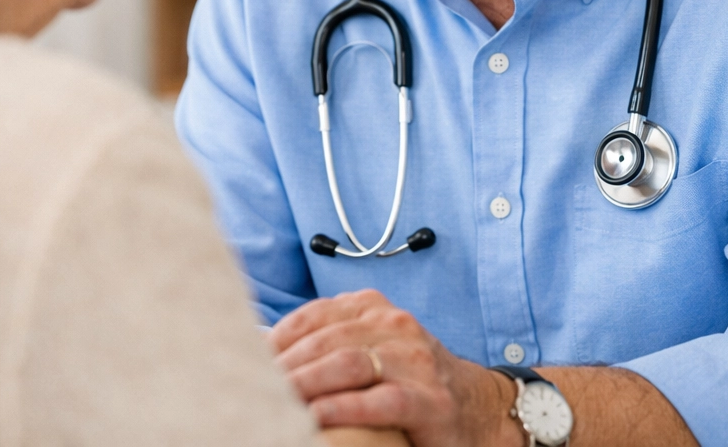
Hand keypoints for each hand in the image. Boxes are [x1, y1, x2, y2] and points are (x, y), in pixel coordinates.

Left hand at [270, 289, 522, 446]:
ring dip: (306, 385)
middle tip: (254, 389)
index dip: (279, 337)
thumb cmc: (410, 379)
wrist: (479, 407)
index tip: (248, 359)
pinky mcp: (428, 399)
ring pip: (347, 363)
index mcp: (374, 307)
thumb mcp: (372, 347)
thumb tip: (262, 350)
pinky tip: (317, 420)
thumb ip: (331, 341)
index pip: (315, 314)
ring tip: (276, 404)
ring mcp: (414, 359)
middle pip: (326, 339)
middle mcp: (394, 325)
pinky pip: (379, 400)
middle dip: (286, 366)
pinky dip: (343, 409)